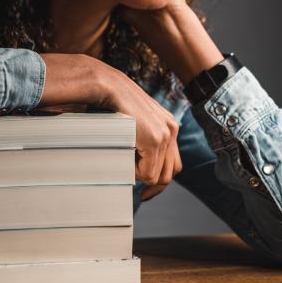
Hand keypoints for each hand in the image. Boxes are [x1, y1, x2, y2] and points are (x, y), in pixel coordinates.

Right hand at [96, 66, 182, 193]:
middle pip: (171, 172)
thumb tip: (139, 163)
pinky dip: (135, 173)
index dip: (160, 179)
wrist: (108, 87)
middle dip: (155, 187)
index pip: (173, 162)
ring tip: (127, 170)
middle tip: (143, 196)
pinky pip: (148, 173)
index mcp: (169, 125)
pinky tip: (124, 161)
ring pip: (159, 175)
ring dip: (142, 177)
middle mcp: (172, 129)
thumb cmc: (114, 104)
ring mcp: (165, 135)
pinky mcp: (154, 140)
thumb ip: (142, 140)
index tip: (146, 189)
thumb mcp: (134, 123)